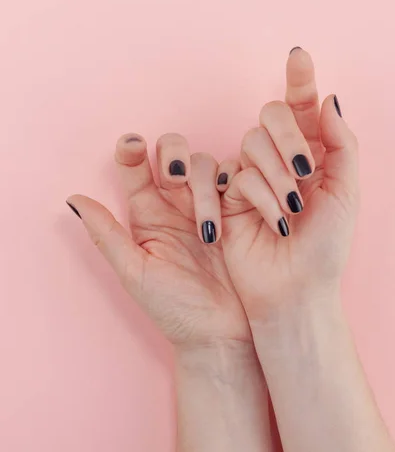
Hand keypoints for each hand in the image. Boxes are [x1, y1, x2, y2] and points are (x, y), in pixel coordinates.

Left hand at [67, 133, 249, 348]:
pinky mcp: (238, 208)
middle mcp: (178, 203)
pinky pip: (236, 177)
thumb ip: (106, 234)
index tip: (133, 145)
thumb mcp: (135, 272)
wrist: (221, 333)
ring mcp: (210, 204)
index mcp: (147, 214)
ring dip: (204, 184)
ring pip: (205, 163)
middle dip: (174, 155)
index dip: (132, 149)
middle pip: (173, 152)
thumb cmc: (175, 309)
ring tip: (209, 231)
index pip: (135, 168)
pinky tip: (231, 203)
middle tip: (175, 179)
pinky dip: (234, 179)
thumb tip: (73, 198)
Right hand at [220, 47, 359, 320]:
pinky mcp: (229, 193)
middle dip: (289, 138)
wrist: (296, 288)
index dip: (300, 79)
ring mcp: (253, 173)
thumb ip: (341, 142)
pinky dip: (259, 195)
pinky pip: (236, 174)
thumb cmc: (327, 245)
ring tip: (292, 210)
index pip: (305, 106)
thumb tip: (329, 99)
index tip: (298, 54)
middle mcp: (282, 157)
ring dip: (276, 175)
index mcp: (316, 153)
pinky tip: (275, 221)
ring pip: (252, 142)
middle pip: (274, 115)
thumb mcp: (346, 191)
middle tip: (305, 171)